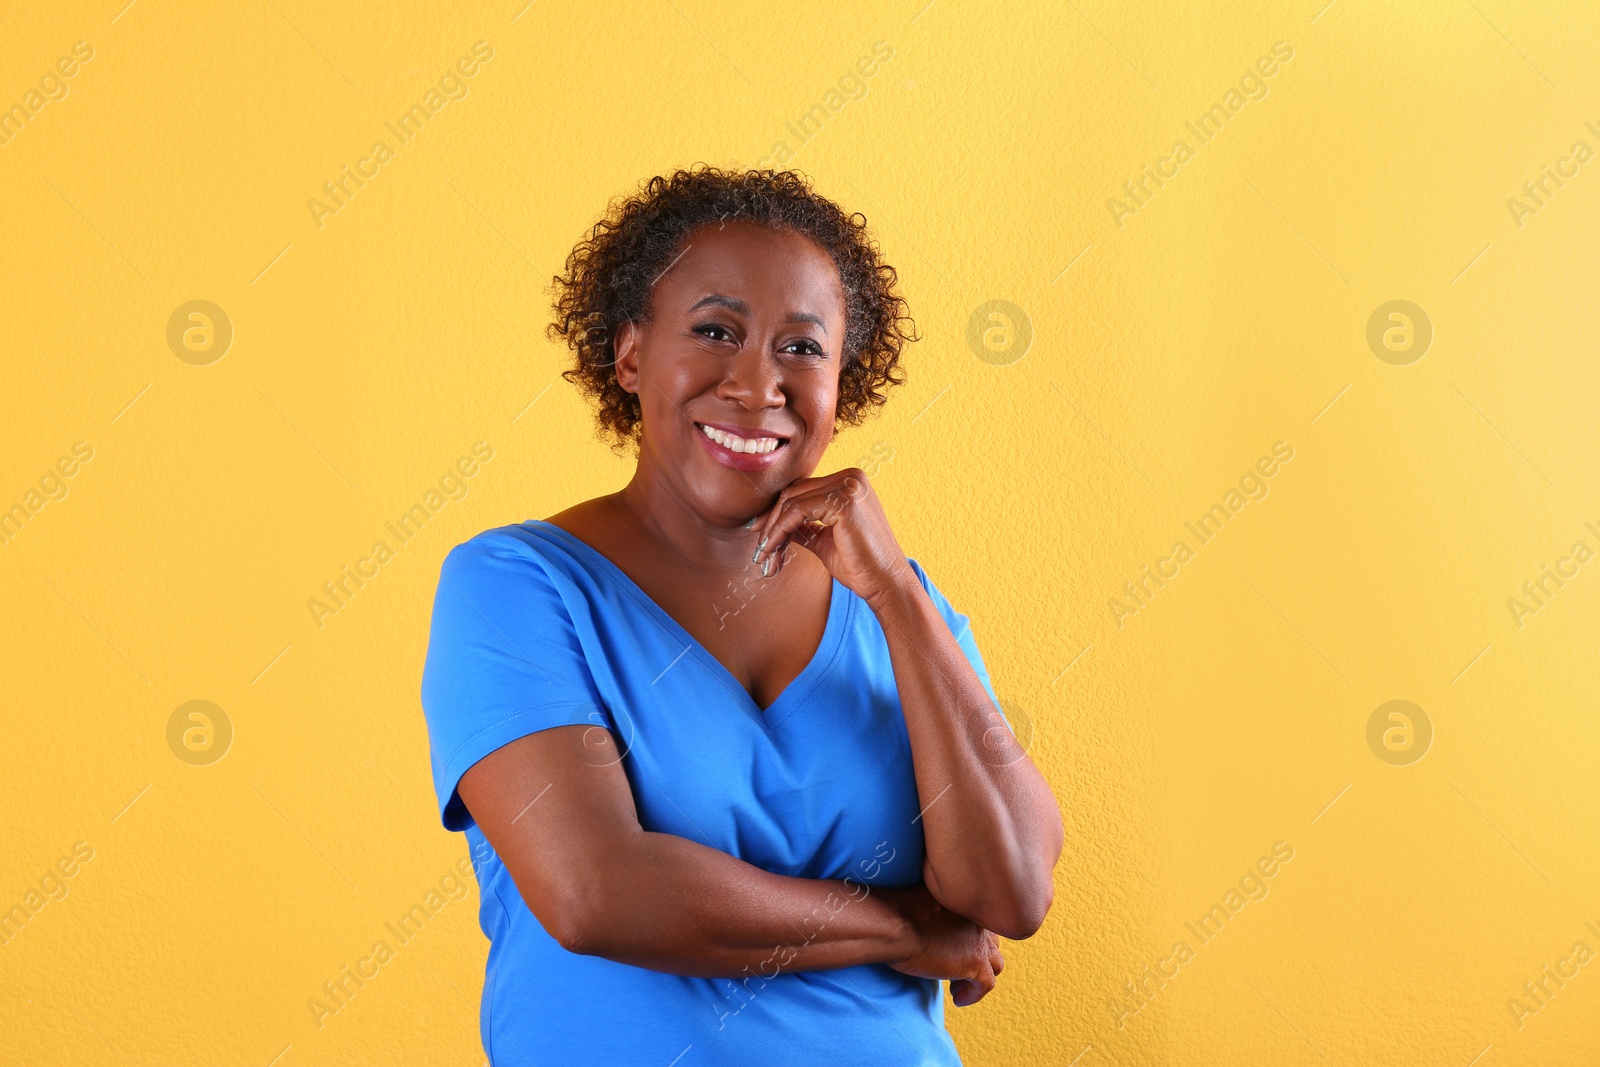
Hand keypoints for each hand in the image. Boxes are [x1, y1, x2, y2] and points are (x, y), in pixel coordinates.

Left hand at [750, 468, 915, 604]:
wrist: (886, 584)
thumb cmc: (859, 565)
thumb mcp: (822, 539)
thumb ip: (801, 526)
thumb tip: (770, 525)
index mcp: (850, 481)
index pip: (802, 489)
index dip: (777, 512)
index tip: (759, 534)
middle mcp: (852, 476)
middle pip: (794, 491)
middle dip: (771, 521)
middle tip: (759, 548)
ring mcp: (849, 486)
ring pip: (792, 500)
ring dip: (772, 529)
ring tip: (765, 554)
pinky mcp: (844, 501)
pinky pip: (797, 511)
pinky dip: (780, 530)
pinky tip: (773, 549)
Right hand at [881, 883, 1005, 1006]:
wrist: (895, 925)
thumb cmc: (896, 912)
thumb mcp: (922, 904)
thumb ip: (935, 910)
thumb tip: (928, 922)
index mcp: (965, 903)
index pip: (979, 924)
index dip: (968, 940)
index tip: (952, 950)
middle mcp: (977, 920)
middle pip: (991, 943)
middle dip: (978, 957)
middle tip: (957, 968)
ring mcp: (979, 942)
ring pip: (995, 964)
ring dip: (979, 977)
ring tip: (957, 986)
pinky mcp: (975, 963)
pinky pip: (986, 985)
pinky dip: (973, 994)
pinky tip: (957, 999)